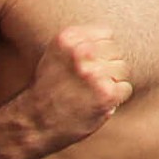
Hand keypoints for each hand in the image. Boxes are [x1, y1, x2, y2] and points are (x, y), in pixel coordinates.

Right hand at [17, 25, 132, 149]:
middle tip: (85, 84)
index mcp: (69, 37)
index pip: (107, 35)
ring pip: (122, 69)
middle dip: (105, 67)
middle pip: (116, 51)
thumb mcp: (56, 55)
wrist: (34, 124)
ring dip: (111, 83)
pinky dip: (115, 98)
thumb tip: (111, 35)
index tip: (84, 66)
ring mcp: (95, 72)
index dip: (99, 53)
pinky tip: (96, 103)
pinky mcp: (106, 93)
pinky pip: (125, 88)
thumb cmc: (48, 89)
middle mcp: (82, 52)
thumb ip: (81, 41)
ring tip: (89, 93)